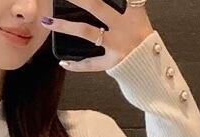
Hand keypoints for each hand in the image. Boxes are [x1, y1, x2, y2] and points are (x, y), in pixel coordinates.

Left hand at [40, 0, 154, 71]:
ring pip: (86, 32)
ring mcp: (116, 45)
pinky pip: (90, 64)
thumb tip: (120, 1)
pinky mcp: (111, 62)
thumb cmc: (142, 40)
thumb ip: (127, 6)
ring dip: (65, 26)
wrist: (150, 67)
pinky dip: (76, 65)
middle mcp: (123, 27)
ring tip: (48, 22)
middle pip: (97, 7)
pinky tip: (63, 62)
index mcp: (134, 14)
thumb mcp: (139, 18)